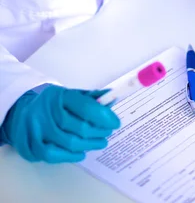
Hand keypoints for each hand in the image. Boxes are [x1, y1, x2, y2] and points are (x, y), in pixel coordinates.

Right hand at [0, 85, 119, 162]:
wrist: (22, 110)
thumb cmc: (52, 104)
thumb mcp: (70, 94)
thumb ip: (91, 97)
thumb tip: (112, 99)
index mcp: (59, 95)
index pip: (85, 106)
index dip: (103, 115)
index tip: (115, 122)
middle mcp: (46, 111)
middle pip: (79, 126)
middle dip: (98, 131)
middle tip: (108, 132)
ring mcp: (37, 129)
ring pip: (69, 142)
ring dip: (89, 144)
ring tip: (101, 142)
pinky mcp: (31, 145)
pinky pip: (54, 155)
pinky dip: (71, 156)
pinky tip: (82, 152)